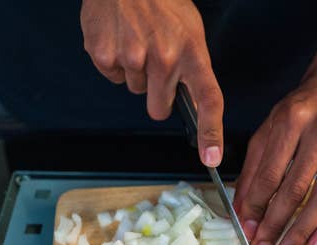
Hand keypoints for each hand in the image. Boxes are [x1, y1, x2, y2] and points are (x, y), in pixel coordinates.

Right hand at [80, 0, 223, 166]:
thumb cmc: (162, 1)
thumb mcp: (190, 30)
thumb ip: (192, 67)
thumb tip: (195, 104)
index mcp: (191, 52)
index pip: (208, 100)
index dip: (211, 133)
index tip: (211, 157)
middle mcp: (164, 59)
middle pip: (159, 109)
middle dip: (157, 95)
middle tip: (155, 64)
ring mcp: (132, 58)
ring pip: (135, 91)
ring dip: (136, 73)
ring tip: (137, 40)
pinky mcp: (105, 55)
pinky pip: (113, 77)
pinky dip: (115, 64)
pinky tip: (120, 39)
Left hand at [233, 75, 316, 244]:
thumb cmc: (300, 111)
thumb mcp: (268, 130)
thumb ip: (253, 170)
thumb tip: (242, 211)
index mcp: (291, 121)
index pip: (270, 173)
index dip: (257, 206)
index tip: (248, 231)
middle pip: (296, 189)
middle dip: (277, 225)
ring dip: (303, 232)